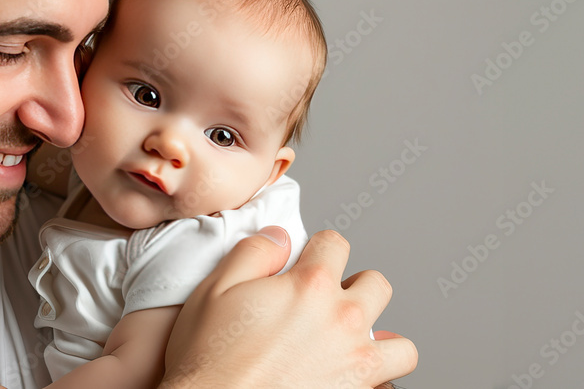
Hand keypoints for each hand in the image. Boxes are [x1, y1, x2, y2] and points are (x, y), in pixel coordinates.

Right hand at [162, 227, 416, 388]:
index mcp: (309, 286)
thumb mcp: (216, 288)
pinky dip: (377, 380)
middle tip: (326, 302)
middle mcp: (342, 321)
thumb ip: (254, 252)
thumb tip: (280, 236)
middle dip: (354, 286)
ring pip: (399, 343)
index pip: (335, 244)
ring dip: (378, 338)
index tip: (306, 262)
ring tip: (349, 343)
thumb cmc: (211, 358)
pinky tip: (348, 377)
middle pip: (376, 285)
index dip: (317, 249)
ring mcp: (355, 364)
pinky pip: (389, 387)